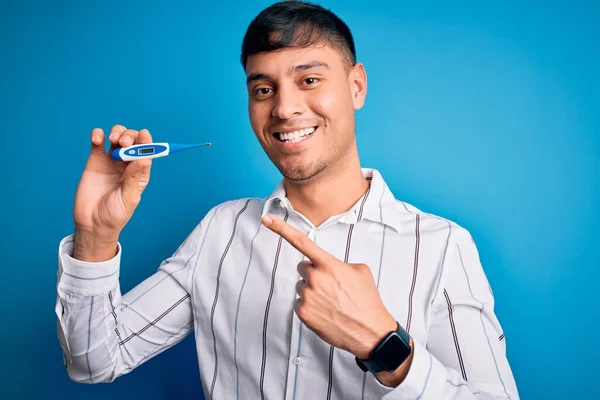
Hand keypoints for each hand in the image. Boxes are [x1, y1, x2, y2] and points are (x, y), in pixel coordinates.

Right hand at [72, 125, 152, 260]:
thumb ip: (134, 178)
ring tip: (113, 140)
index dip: (147, 141)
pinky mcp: (95, 160)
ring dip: (117, 132)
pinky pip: (98, 141)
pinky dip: (98, 134)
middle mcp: (127, 164)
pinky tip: (97, 138)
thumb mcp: (128, 198)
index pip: (147, 152)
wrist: (92, 222)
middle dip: (130, 136)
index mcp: (140, 173)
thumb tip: (145, 158)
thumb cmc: (115, 214)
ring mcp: (111, 160)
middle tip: (123, 143)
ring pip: (117, 136)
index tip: (144, 135)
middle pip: (132, 140)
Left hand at [261, 214, 396, 359]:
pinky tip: (326, 312)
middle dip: (313, 273)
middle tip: (331, 286)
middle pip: (302, 267)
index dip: (281, 228)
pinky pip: (300, 302)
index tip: (266, 219)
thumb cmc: (367, 300)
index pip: (301, 241)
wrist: (370, 331)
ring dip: (312, 291)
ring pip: (301, 286)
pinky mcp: (303, 312)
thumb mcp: (360, 271)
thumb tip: (329, 267)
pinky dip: (310, 306)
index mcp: (329, 264)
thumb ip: (339, 263)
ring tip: (332, 302)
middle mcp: (315, 278)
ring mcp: (307, 296)